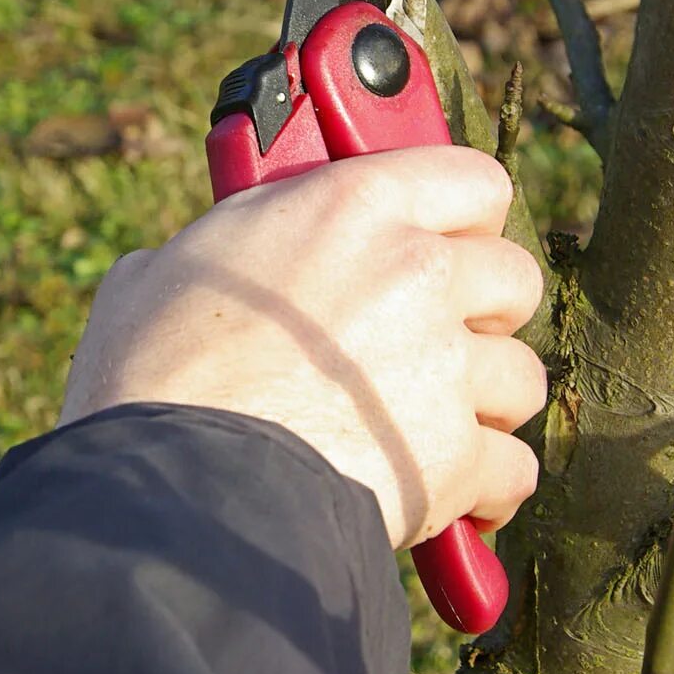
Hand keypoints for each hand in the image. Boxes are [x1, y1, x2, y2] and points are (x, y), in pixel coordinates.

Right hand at [60, 146, 545, 549]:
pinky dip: (488, 487)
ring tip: (433, 423)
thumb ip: (229, 249)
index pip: (473, 179)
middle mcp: (416, 271)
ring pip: (521, 378)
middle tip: (438, 338)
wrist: (172, 484)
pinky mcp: (454, 456)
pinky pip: (514, 467)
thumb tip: (203, 268)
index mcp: (354, 204)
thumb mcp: (168, 268)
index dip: (465, 215)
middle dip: (484, 314)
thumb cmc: (152, 373)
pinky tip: (453, 494)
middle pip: (515, 277)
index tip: (449, 238)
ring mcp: (444, 366)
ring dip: (486, 404)